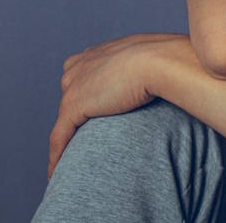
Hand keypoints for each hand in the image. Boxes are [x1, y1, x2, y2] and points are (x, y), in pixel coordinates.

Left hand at [47, 33, 185, 178]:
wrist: (160, 61)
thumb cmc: (167, 58)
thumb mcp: (155, 56)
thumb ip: (150, 65)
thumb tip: (168, 72)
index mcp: (98, 52)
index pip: (82, 73)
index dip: (89, 92)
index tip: (98, 109)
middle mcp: (80, 66)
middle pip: (71, 94)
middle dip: (79, 113)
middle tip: (92, 137)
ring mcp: (74, 86)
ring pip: (64, 118)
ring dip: (67, 137)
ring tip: (72, 159)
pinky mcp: (73, 106)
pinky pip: (59, 136)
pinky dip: (56, 155)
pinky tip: (56, 172)